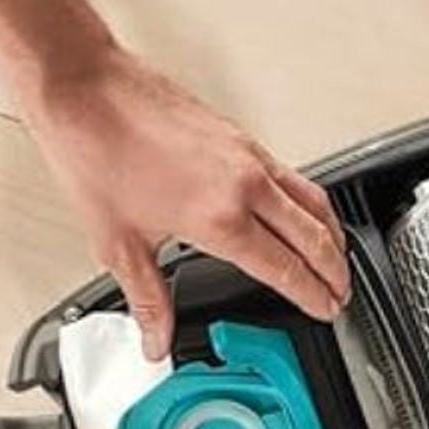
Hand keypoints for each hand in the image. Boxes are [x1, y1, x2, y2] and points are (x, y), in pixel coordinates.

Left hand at [24, 44, 350, 357]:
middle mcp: (244, 183)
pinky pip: (292, 175)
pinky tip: (297, 210)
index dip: (312, 296)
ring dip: (331, 234)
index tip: (326, 310)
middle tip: (342, 293)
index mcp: (219, 218)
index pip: (286, 268)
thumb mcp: (118, 244)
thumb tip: (156, 339)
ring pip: (312, 200)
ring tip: (336, 257)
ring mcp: (246, 154)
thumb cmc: (96, 152)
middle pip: (314, 235)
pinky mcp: (239, 134)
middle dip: (336, 271)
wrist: (86, 88)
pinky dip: (309, 201)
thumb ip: (148, 300)